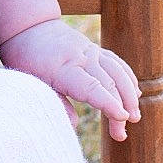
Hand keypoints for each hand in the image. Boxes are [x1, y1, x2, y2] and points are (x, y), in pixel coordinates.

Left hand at [0, 18, 141, 141]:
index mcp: (65, 68)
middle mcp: (83, 57)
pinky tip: (135, 93)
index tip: (123, 117)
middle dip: (120, 108)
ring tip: (134, 117)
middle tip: (121, 134)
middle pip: (109, 84)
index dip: (109, 103)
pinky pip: (118, 63)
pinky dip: (128, 78)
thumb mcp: (32, 83)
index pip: (92, 87)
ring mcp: (92, 51)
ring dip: (130, 95)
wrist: (30, 28)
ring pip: (118, 72)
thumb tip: (72, 124)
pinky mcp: (96, 49)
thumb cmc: (27, 60)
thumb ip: (54, 102)